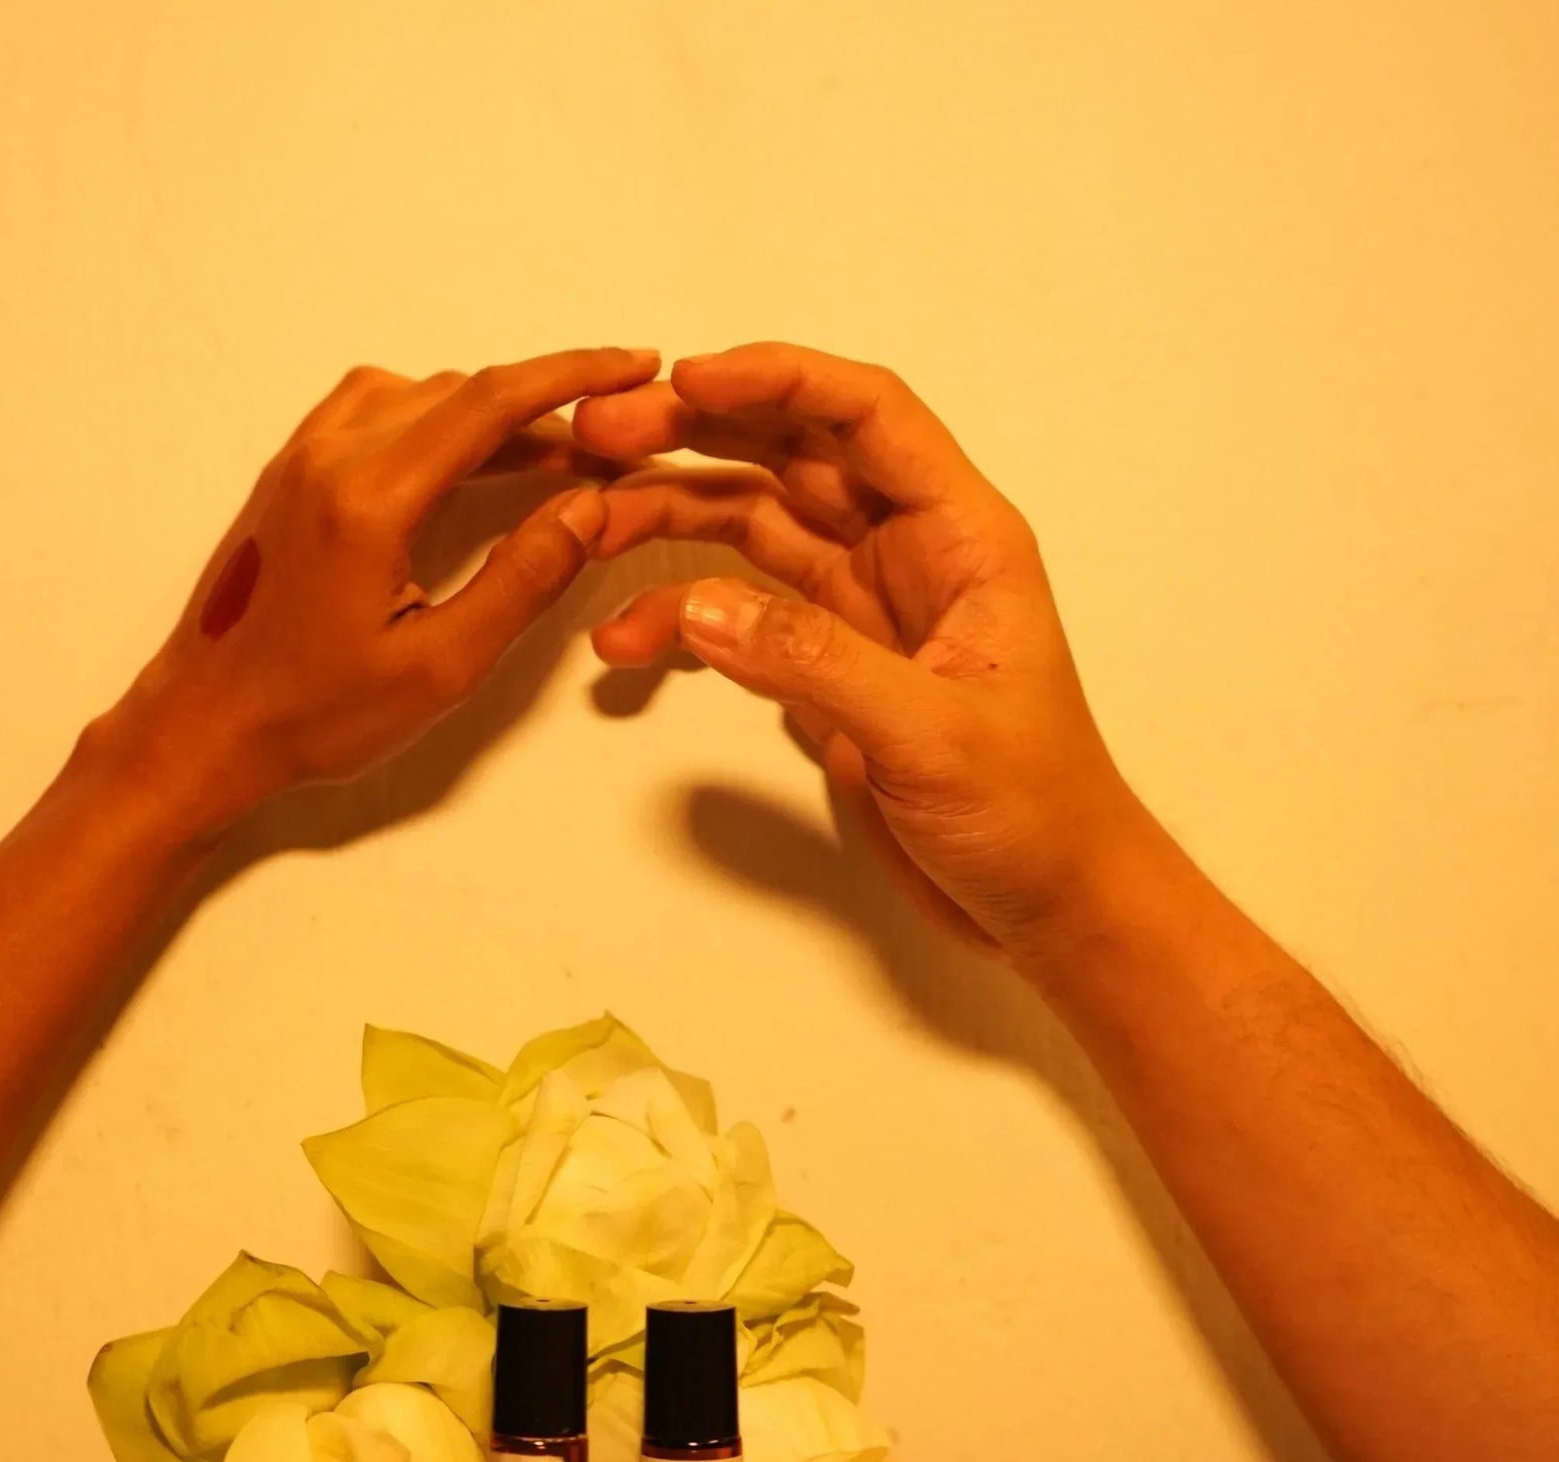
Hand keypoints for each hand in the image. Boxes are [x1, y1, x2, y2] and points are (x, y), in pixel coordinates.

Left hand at [91, 348, 659, 846]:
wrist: (201, 728)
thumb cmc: (314, 715)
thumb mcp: (438, 666)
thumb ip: (521, 581)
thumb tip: (588, 507)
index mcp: (369, 499)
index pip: (490, 403)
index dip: (574, 377)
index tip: (637, 365)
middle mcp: (329, 457)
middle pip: (457, 390)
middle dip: (542, 400)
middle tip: (608, 439)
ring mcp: (299, 459)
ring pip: (414, 394)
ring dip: (486, 411)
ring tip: (547, 455)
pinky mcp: (286, 476)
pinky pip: (372, 413)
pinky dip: (433, 420)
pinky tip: (464, 465)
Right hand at [572, 343, 1148, 955]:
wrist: (1049, 904)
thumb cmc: (1034, 811)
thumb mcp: (931, 734)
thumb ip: (816, 663)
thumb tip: (702, 607)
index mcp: (962, 537)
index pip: (865, 416)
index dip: (775, 380)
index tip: (681, 381)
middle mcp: (908, 554)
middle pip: (791, 455)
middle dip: (696, 434)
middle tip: (599, 439)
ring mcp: (862, 609)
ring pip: (753, 525)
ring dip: (672, 517)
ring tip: (589, 528)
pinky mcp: (828, 669)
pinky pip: (741, 616)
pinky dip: (682, 618)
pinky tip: (627, 641)